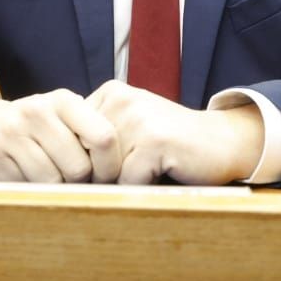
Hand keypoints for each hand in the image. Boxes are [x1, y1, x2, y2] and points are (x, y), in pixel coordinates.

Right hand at [0, 90, 119, 182]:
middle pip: (78, 168)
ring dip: (54, 188)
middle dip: (80, 181)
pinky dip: (29, 191)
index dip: (110, 166)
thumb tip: (129, 170)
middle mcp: (36, 110)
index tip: (106, 176)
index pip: (104, 137)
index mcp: (63, 100)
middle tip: (72, 178)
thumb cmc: (40, 128)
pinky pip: (24, 188)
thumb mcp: (67, 119)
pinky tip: (25, 176)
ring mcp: (10, 131)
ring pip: (51, 181)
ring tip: (48, 175)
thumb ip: (95, 133)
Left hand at [86, 80, 263, 184]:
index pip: (71, 138)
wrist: (223, 141)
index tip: (108, 168)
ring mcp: (138, 116)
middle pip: (85, 155)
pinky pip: (128, 180)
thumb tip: (57, 169)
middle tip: (132, 173)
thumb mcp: (129, 130)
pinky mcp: (154, 139)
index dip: (84, 163)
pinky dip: (142, 188)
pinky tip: (162, 174)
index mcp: (110, 93)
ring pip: (104, 171)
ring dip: (123, 183)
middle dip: (101, 176)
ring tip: (147, 172)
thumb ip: (95, 139)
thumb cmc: (172, 145)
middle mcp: (120, 98)